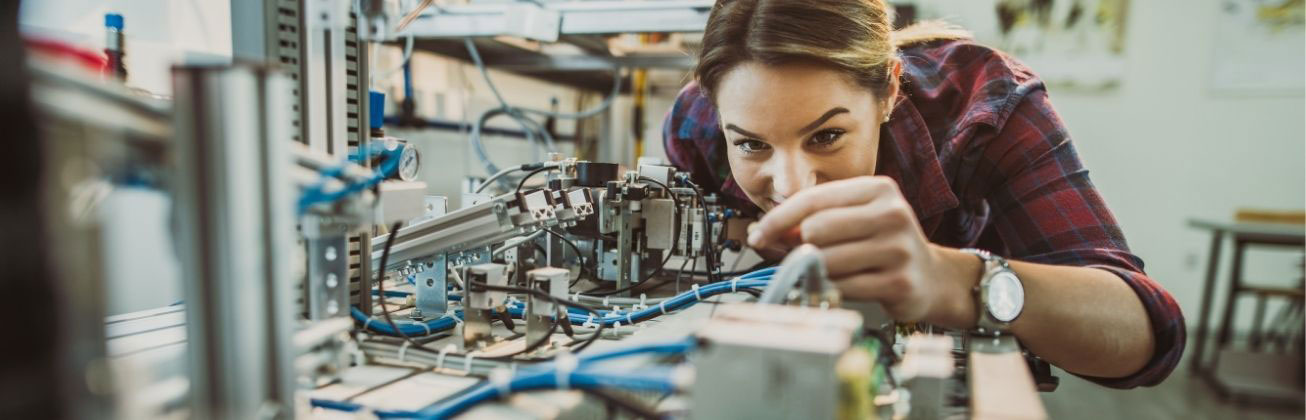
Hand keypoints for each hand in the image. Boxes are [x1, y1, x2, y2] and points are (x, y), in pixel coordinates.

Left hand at [747, 176, 969, 322]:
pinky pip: (843, 287)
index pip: (813, 199)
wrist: (930, 277)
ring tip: (833, 270)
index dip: (778, 218)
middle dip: (800, 246)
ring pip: (826, 261)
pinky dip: (834, 288)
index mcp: (878, 189)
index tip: (759, 234)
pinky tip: (846, 284)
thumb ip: (812, 220)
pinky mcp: (899, 282)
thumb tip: (764, 232)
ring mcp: (898, 249)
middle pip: (816, 229)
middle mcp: (892, 213)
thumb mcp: (854, 219)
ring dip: (818, 270)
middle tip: (803, 255)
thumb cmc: (882, 244)